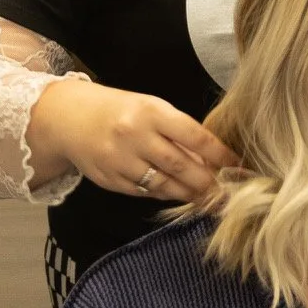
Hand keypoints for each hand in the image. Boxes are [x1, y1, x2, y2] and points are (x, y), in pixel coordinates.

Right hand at [27, 78, 236, 203]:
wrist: (68, 118)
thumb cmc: (119, 110)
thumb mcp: (149, 108)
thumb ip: (177, 131)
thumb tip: (212, 159)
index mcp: (151, 111)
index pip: (194, 136)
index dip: (220, 154)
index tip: (238, 165)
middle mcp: (135, 136)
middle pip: (181, 166)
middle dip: (208, 182)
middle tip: (227, 193)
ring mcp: (120, 161)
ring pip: (164, 184)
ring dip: (189, 194)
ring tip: (208, 199)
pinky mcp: (110, 180)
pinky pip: (144, 192)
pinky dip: (163, 194)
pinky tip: (177, 195)